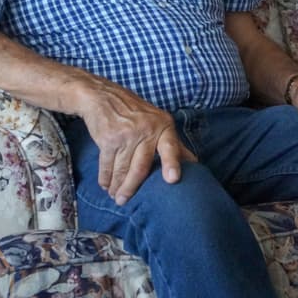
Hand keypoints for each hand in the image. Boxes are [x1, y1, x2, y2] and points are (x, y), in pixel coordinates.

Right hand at [78, 79, 196, 203]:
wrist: (104, 96)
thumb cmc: (136, 113)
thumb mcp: (158, 122)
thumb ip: (174, 144)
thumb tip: (194, 163)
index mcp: (164, 127)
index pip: (170, 147)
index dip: (172, 163)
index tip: (173, 179)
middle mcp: (147, 130)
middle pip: (140, 167)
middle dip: (131, 188)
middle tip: (124, 201)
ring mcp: (127, 134)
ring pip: (122, 169)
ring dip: (116, 186)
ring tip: (115, 195)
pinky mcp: (109, 138)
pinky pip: (107, 165)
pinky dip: (105, 178)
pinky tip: (105, 185)